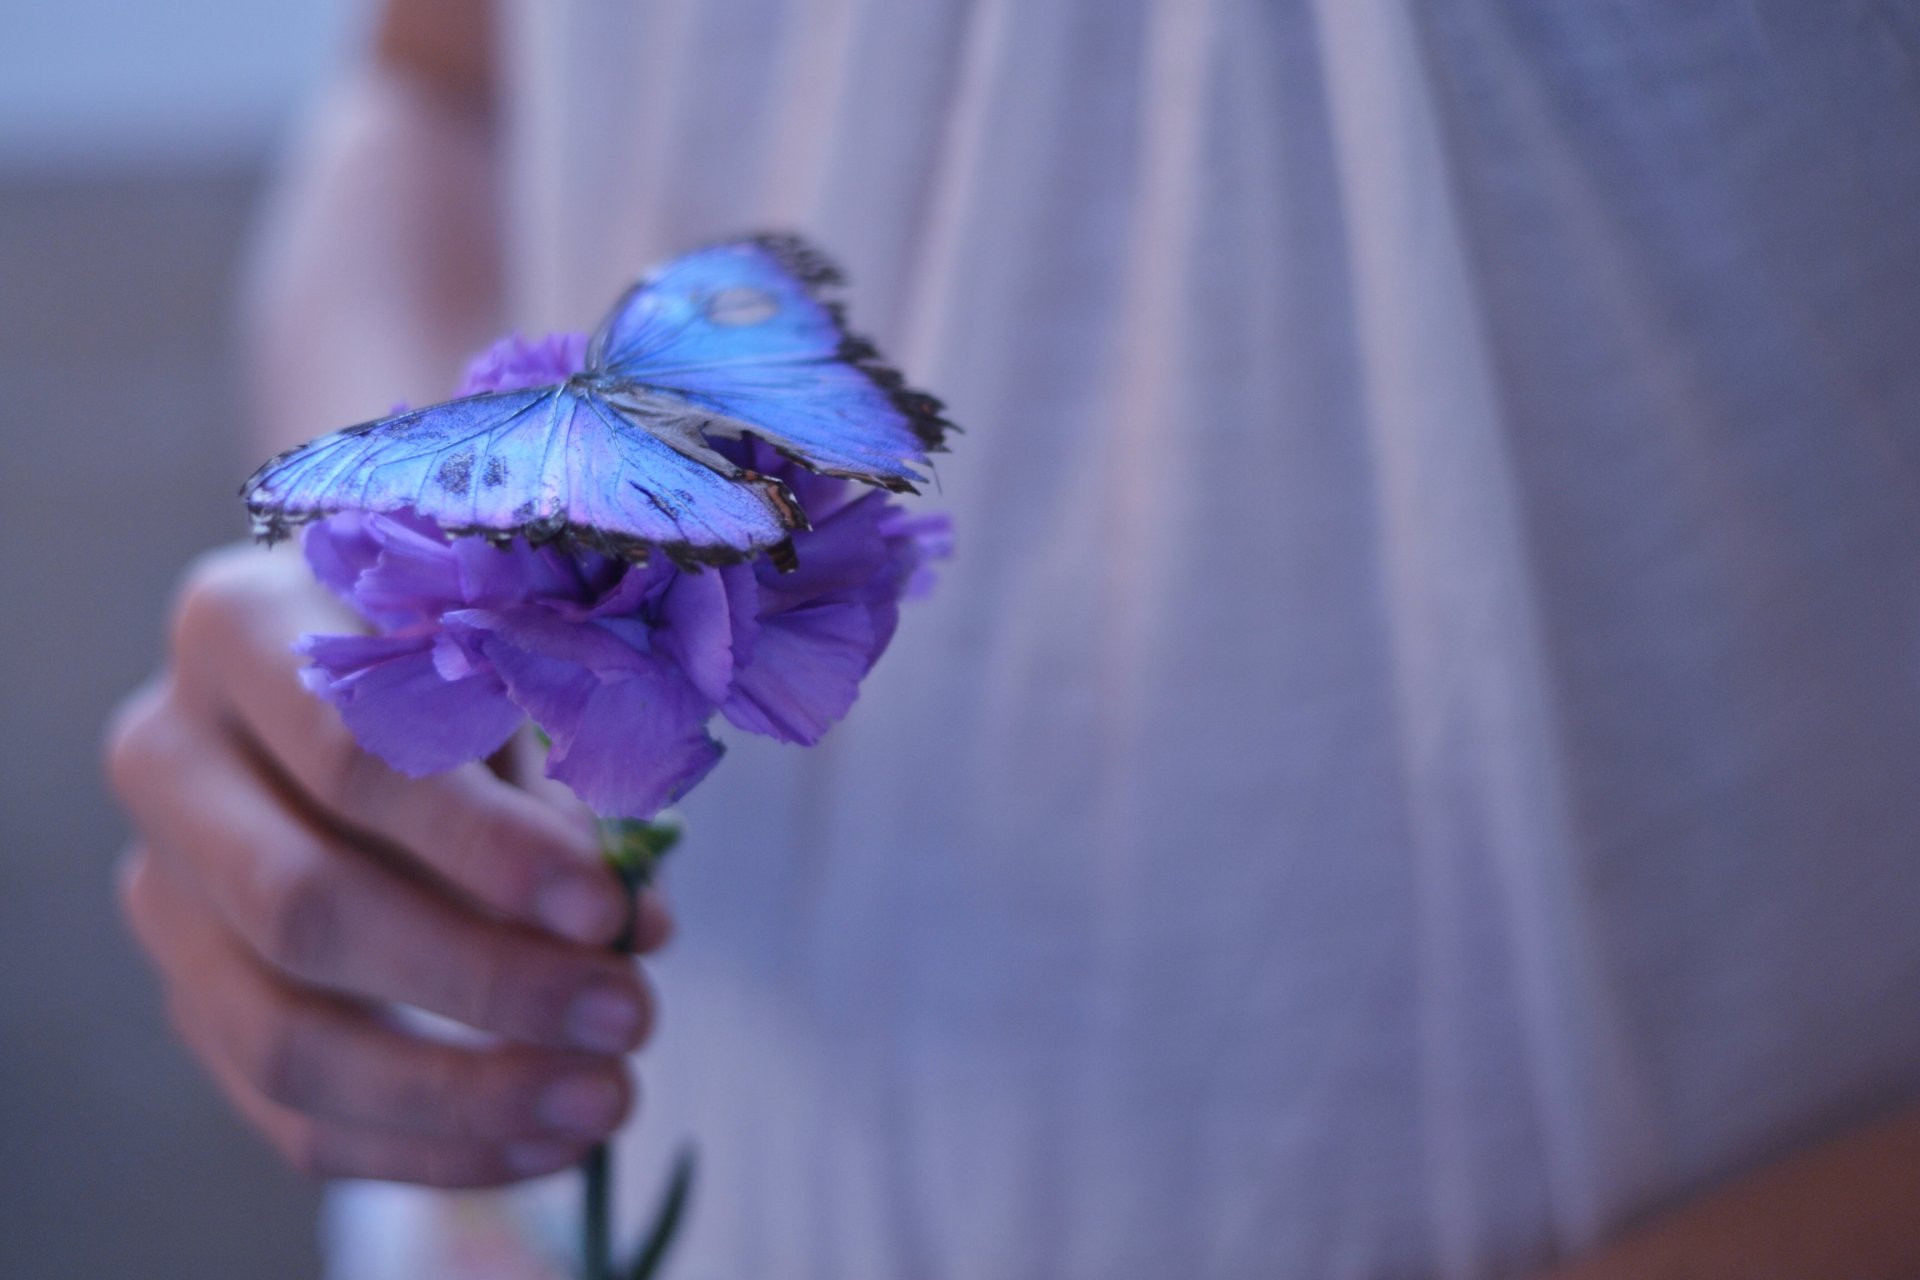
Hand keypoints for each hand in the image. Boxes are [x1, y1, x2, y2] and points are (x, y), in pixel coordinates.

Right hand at [105, 543, 671, 1187]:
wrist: (349, 675)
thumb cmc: (456, 653)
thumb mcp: (510, 669)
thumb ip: (562, 778)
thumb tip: (634, 930)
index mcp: (241, 629)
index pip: (353, 758)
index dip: (484, 846)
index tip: (608, 907)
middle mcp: (170, 758)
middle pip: (304, 908)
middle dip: (483, 980)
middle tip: (629, 1014)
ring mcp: (163, 890)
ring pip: (282, 1034)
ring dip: (459, 1092)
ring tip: (604, 1098)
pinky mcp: (190, 994)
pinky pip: (290, 1110)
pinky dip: (426, 1145)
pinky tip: (543, 1141)